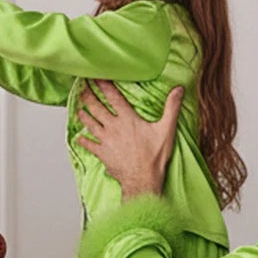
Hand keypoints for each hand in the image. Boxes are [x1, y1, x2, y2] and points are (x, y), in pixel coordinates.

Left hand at [77, 80, 179, 197]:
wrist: (142, 180)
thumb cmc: (154, 157)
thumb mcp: (166, 130)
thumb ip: (171, 108)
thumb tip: (178, 90)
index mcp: (128, 119)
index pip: (113, 97)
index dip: (104, 85)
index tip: (97, 76)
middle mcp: (114, 127)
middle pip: (97, 107)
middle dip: (88, 96)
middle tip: (82, 88)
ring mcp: (106, 140)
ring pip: (90, 124)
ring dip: (83, 114)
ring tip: (79, 107)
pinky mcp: (102, 154)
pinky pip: (89, 145)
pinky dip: (83, 141)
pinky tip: (78, 138)